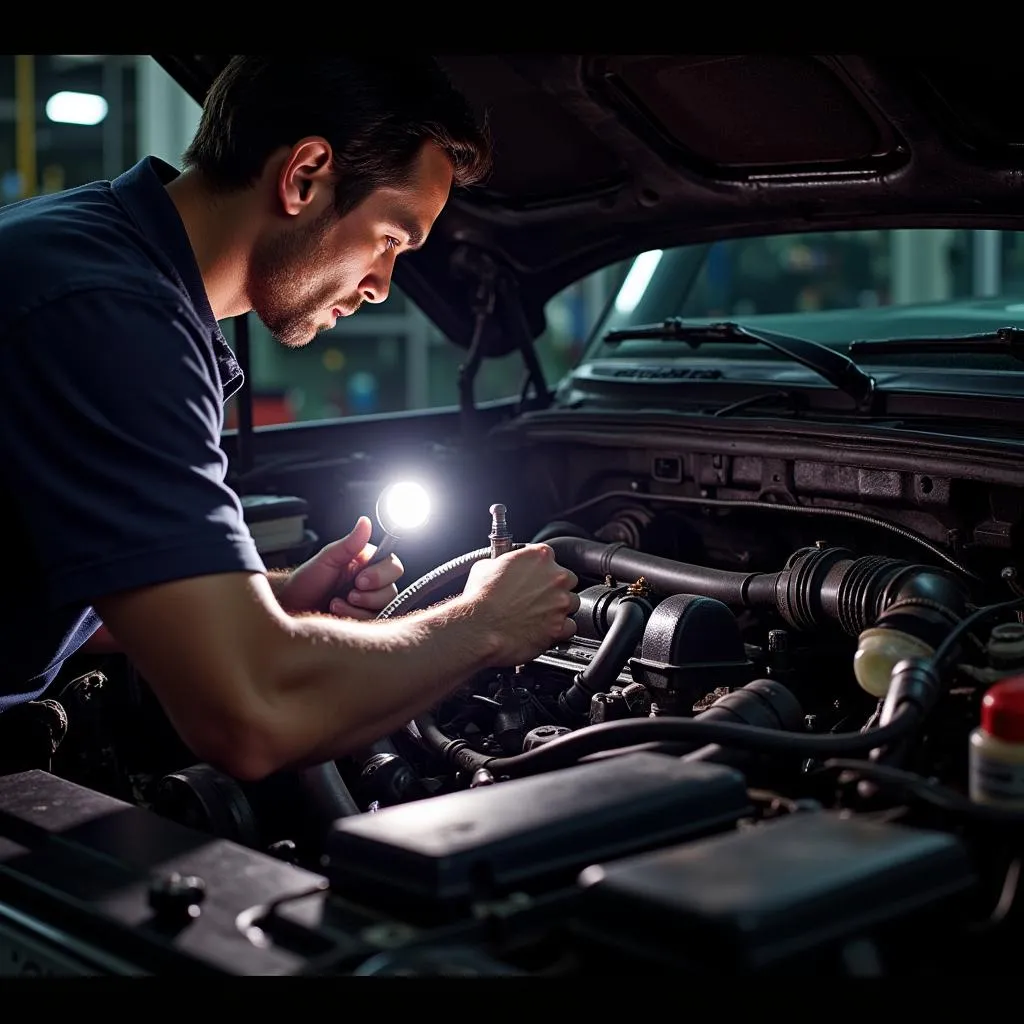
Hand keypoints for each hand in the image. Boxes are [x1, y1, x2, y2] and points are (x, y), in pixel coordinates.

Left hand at [273, 516, 404, 619]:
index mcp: (368, 565)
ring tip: (335, 604)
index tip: (359, 580)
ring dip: (358, 609)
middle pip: (392, 591)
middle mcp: (373, 585)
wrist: (291, 609)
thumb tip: (365, 521)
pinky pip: (373, 625)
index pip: (393, 566)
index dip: (381, 575)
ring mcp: (369, 606)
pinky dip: (355, 620)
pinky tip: (338, 616)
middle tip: (349, 595)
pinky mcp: (364, 624)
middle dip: (369, 596)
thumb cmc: (305, 583)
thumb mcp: (326, 560)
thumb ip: (349, 543)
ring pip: (383, 610)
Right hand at [461, 544, 579, 665]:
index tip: (534, 575)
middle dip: (555, 588)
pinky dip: (560, 630)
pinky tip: (543, 630)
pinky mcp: (560, 628)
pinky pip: (570, 627)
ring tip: (539, 615)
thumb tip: (501, 565)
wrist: (478, 628)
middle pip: (567, 579)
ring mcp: (560, 603)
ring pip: (572, 604)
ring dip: (559, 608)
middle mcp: (556, 577)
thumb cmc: (480, 598)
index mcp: (539, 556)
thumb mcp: (485, 566)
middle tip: (537, 597)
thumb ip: (502, 562)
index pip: (550, 557)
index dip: (541, 569)